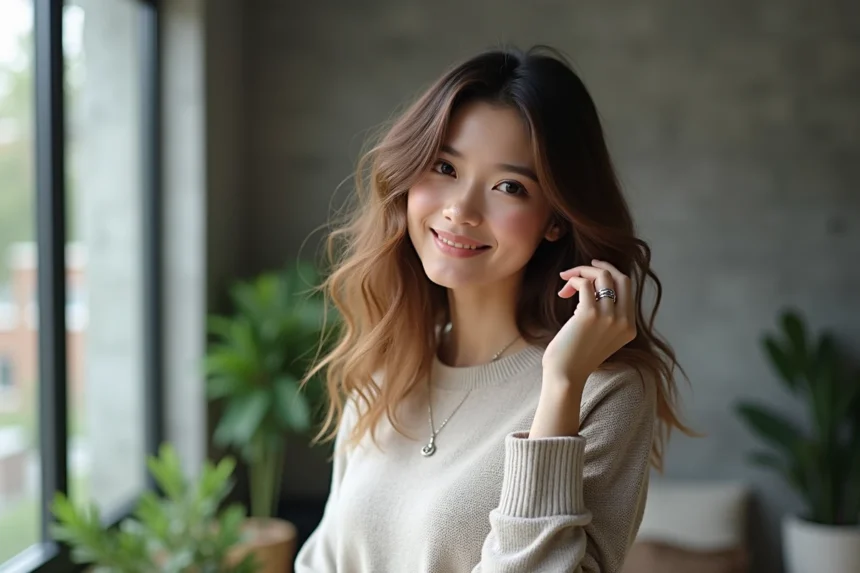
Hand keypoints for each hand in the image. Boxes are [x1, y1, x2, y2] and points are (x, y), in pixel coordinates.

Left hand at [542, 259, 636, 388]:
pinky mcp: (589, 314)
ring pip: (602, 277)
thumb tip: (595, 289)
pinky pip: (585, 284)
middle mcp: (623, 321)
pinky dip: (573, 281)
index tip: (594, 272)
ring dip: (581, 272)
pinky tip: (563, 292)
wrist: (565, 376)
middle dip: (601, 267)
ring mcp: (609, 317)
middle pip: (621, 278)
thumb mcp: (601, 337)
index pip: (628, 288)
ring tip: (566, 281)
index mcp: (629, 327)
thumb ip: (607, 317)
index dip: (611, 275)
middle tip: (582, 267)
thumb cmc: (576, 357)